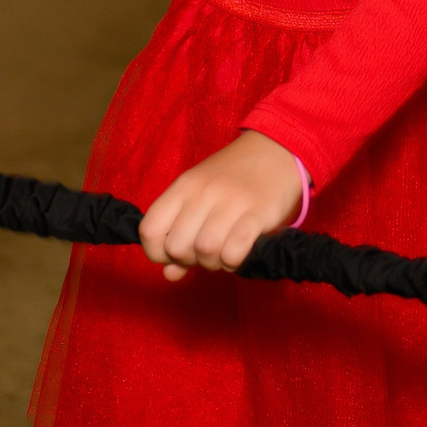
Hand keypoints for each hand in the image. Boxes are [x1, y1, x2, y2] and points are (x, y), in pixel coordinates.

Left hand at [138, 130, 303, 280]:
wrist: (277, 151)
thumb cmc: (234, 178)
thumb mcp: (199, 198)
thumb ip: (180, 234)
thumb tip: (168, 274)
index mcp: (183, 186)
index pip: (149, 230)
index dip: (157, 252)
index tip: (175, 254)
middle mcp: (202, 192)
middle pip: (176, 247)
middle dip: (189, 260)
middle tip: (205, 253)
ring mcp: (230, 201)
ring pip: (205, 251)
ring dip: (214, 262)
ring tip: (224, 252)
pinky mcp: (258, 213)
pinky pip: (234, 250)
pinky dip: (233, 261)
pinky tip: (239, 254)